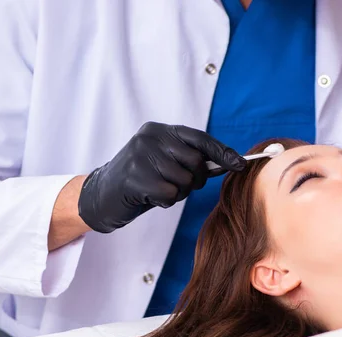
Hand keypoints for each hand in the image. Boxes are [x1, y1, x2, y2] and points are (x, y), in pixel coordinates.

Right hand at [78, 122, 245, 232]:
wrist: (100, 196)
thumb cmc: (139, 181)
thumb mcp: (164, 163)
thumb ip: (191, 160)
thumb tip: (229, 162)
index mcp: (158, 130)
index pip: (199, 138)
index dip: (222, 152)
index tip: (241, 164)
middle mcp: (149, 138)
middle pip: (195, 161)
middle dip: (195, 180)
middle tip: (179, 186)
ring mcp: (140, 156)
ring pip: (184, 180)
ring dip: (178, 192)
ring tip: (159, 189)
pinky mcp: (134, 178)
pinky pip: (170, 194)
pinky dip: (165, 201)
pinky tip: (149, 197)